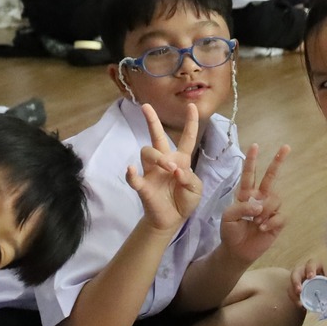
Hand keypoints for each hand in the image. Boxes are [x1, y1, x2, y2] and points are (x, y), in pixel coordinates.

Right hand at [125, 100, 202, 234]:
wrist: (172, 219)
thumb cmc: (184, 200)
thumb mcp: (196, 189)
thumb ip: (190, 178)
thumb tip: (176, 171)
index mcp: (181, 159)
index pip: (187, 138)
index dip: (190, 122)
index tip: (192, 106)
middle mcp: (164, 161)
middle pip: (156, 136)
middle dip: (151, 121)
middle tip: (146, 107)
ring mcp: (151, 172)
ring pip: (147, 152)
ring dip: (158, 157)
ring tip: (170, 168)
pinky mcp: (143, 186)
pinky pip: (133, 177)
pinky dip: (131, 174)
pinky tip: (130, 169)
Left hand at [220, 142, 288, 263]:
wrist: (237, 250)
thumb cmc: (230, 232)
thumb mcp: (228, 217)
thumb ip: (241, 207)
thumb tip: (259, 205)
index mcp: (246, 194)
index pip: (249, 174)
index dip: (252, 160)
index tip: (255, 146)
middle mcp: (260, 198)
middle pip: (270, 177)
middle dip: (278, 162)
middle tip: (286, 147)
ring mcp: (270, 209)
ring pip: (275, 199)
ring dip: (265, 210)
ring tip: (256, 223)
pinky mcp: (277, 221)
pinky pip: (280, 215)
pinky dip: (271, 221)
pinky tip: (262, 228)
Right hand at [289, 258, 326, 306]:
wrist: (326, 284)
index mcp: (315, 265)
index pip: (311, 264)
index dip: (310, 269)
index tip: (310, 277)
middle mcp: (304, 269)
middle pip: (296, 272)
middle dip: (296, 281)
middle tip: (299, 290)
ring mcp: (298, 278)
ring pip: (291, 283)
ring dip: (293, 292)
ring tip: (299, 302)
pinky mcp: (295, 286)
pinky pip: (291, 291)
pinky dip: (295, 298)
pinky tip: (300, 305)